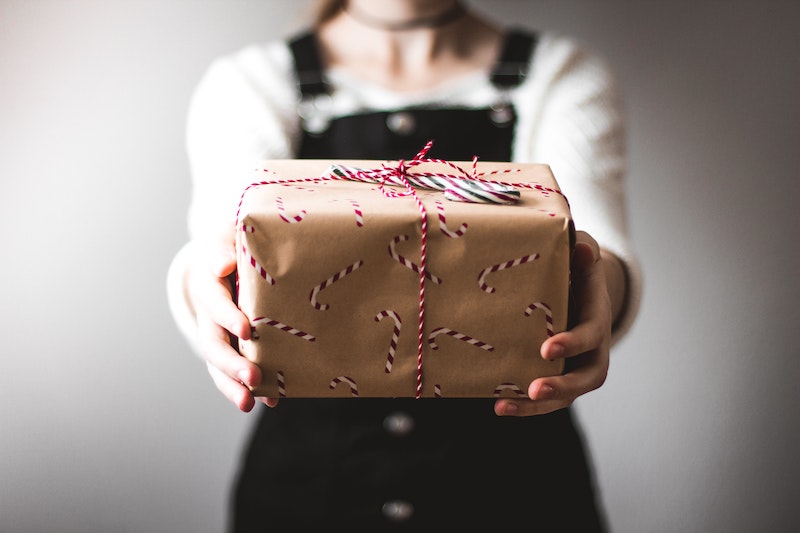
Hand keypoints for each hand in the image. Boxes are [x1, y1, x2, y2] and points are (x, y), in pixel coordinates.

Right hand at [187, 227, 277, 411]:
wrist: (234, 258)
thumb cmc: (236, 243)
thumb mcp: (229, 236)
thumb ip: (225, 248)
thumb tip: (223, 265)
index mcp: (209, 285)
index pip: (215, 302)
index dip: (228, 317)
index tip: (247, 329)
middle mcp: (210, 315)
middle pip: (214, 343)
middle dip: (231, 363)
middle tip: (252, 377)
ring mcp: (221, 334)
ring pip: (220, 365)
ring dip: (234, 385)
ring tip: (249, 403)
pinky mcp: (236, 346)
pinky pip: (238, 371)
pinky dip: (255, 388)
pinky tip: (272, 400)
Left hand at [494, 230, 611, 415]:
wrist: (578, 288)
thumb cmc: (576, 269)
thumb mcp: (581, 255)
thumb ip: (582, 252)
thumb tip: (582, 249)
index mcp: (597, 318)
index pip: (591, 335)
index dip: (572, 343)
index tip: (547, 348)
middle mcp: (592, 349)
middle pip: (587, 378)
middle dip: (562, 386)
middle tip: (535, 389)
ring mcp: (576, 366)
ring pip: (566, 396)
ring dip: (537, 406)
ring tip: (504, 407)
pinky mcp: (558, 376)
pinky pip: (546, 399)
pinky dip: (525, 406)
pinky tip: (498, 405)